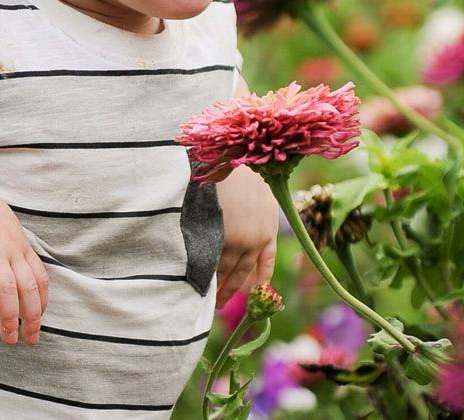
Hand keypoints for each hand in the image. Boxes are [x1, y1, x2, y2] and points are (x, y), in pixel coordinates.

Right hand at [0, 164, 49, 345]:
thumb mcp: (1, 227)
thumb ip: (10, 248)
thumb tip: (14, 270)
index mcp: (19, 244)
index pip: (39, 278)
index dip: (41, 303)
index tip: (39, 323)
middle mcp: (9, 247)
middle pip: (27, 287)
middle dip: (31, 317)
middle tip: (29, 340)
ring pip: (6, 287)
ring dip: (9, 316)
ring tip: (8, 338)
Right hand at [214, 167, 277, 299]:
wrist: (229, 159)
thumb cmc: (239, 166)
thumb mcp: (256, 188)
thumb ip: (252, 210)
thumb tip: (239, 223)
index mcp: (268, 223)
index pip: (266, 258)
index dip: (261, 277)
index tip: (257, 291)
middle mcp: (256, 236)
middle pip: (242, 271)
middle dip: (231, 288)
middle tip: (220, 304)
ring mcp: (236, 239)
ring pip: (224, 270)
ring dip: (216, 287)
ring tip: (206, 300)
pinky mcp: (218, 237)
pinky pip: (209, 262)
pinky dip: (203, 274)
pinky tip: (196, 282)